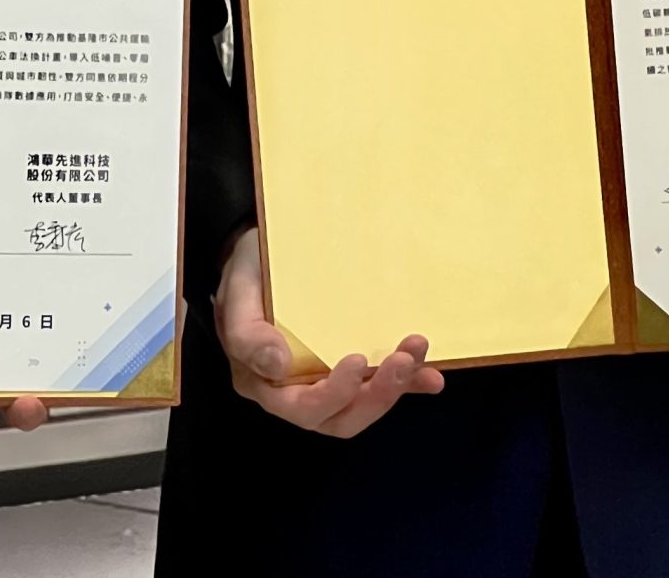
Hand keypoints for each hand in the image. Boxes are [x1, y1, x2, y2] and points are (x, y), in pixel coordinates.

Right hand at [215, 227, 440, 436]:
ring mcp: (325, 380)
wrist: (258, 251)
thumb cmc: (245, 274)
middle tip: (402, 360)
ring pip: (362, 406)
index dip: (335, 394)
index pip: (302, 408)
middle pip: (339, 418)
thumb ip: (247, 334)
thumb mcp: (237, 295)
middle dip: (376, 396)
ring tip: (417, 354)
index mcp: (265, 382)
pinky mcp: (348, 367)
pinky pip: (377, 385)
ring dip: (396, 387)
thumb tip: (277, 367)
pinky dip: (407, 384)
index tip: (357, 359)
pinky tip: (431, 376)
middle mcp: (296, 391)